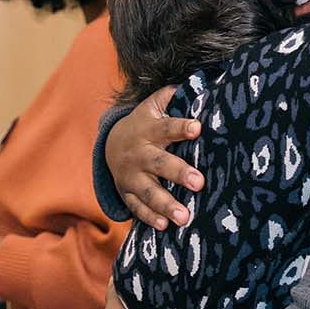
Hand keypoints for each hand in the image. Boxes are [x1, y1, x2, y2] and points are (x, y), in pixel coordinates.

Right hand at [108, 86, 202, 230]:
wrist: (110, 145)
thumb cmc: (144, 124)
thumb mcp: (152, 106)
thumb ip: (171, 96)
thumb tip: (198, 82)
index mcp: (148, 130)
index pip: (167, 127)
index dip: (182, 126)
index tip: (198, 128)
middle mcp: (139, 154)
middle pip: (159, 163)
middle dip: (179, 173)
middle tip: (199, 182)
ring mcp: (131, 176)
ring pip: (148, 191)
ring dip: (166, 204)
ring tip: (185, 217)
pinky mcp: (127, 193)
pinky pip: (137, 208)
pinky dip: (150, 218)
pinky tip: (165, 226)